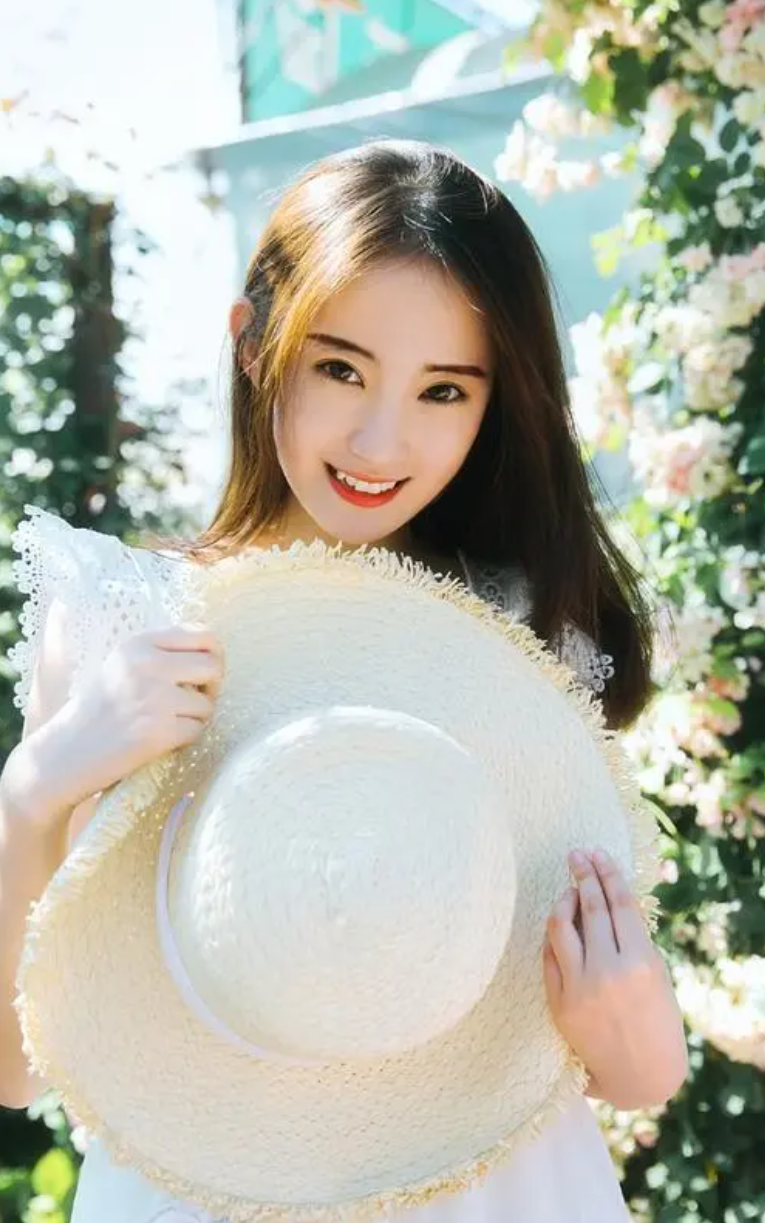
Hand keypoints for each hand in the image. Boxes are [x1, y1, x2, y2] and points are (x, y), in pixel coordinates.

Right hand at [28, 625, 224, 817]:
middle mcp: (148, 666)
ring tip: (168, 722)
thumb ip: (162, 653)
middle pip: (213, 666)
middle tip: (196, 699)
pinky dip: (185, 738)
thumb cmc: (101, 709)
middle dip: (212, 686)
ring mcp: (155, 699)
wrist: (68, 751)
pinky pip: (197, 730)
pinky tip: (162, 738)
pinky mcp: (159, 731)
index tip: (204, 673)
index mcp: (139, 644)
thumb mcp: (124, 666)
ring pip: (208, 704)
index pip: (202, 634)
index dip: (213, 654)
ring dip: (196, 717)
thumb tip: (214, 651)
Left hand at [543, 849, 687, 1110]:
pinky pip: (549, 956)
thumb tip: (608, 897)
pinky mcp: (559, 1002)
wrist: (640, 1074)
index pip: (619, 903)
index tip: (597, 853)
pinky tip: (559, 923)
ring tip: (568, 889)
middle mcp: (608, 971)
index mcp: (640, 962)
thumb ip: (633, 940)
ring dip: (563, 901)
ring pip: (561, 927)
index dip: (607, 873)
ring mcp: (580, 986)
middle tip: (576, 855)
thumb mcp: (656, 975)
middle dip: (583, 875)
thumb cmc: (655, 1020)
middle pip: (590, 907)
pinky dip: (553, 935)